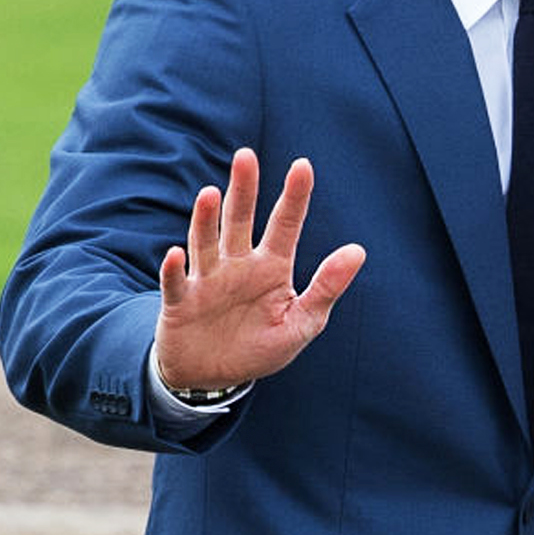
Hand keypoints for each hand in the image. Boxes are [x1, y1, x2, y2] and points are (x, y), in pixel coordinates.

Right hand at [154, 149, 365, 390]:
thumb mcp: (302, 323)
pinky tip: (177, 253)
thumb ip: (327, 287)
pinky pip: (177, 283)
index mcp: (271, 267)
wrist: (214, 378)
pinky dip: (175, 269)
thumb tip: (358, 250)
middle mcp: (237, 265)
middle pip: (240, 220)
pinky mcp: (181, 302)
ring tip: (211, 194)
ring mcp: (207, 280)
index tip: (303, 165)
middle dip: (244, 189)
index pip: (285, 224)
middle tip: (246, 156)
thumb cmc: (260, 346)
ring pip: (206, 243)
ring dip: (207, 220)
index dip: (294, 197)